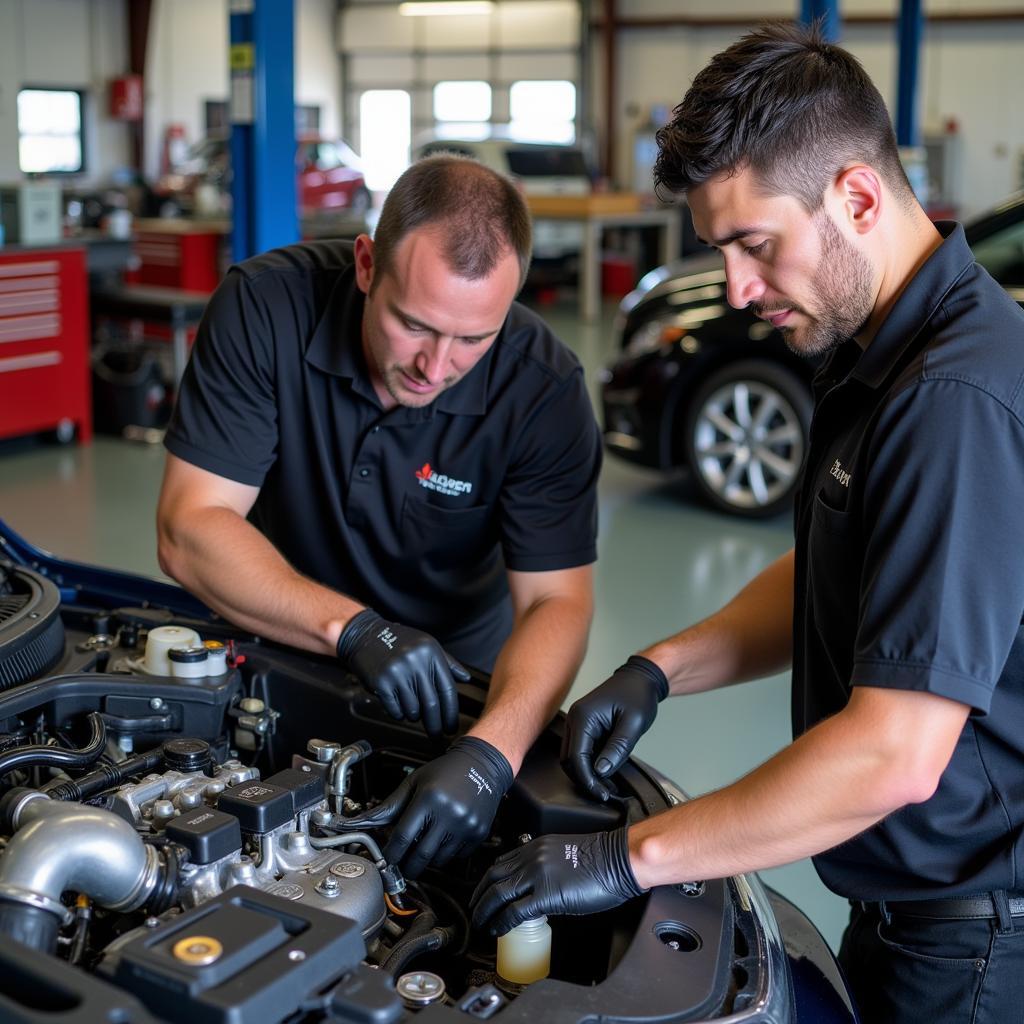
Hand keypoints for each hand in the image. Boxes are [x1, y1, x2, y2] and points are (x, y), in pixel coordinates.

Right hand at [337, 609, 469, 737]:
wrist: (365, 635)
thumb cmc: (398, 641)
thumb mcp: (426, 645)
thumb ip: (447, 663)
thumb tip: (465, 678)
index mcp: (431, 653)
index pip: (447, 689)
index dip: (451, 712)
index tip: (452, 726)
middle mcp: (415, 662)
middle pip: (431, 704)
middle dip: (435, 724)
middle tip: (437, 734)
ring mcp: (398, 672)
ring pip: (413, 709)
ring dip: (414, 716)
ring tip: (411, 710)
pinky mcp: (381, 682)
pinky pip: (395, 709)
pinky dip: (399, 714)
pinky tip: (398, 707)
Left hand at [337, 736, 512, 877]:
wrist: (482, 764)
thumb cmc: (446, 771)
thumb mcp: (414, 782)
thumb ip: (390, 806)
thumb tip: (362, 822)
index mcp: (429, 798)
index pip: (403, 837)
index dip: (391, 853)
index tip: (387, 859)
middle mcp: (449, 813)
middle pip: (421, 856)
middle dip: (407, 866)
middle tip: (402, 863)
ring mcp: (466, 825)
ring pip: (438, 860)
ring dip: (427, 860)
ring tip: (425, 844)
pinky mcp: (478, 833)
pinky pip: (456, 857)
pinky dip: (446, 853)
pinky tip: (444, 837)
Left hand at [471, 827, 644, 935]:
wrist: (618, 860)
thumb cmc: (601, 858)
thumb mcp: (565, 853)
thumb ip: (546, 865)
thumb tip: (537, 885)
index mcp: (536, 846)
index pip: (502, 862)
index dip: (487, 880)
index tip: (483, 892)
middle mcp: (532, 857)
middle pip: (493, 876)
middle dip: (479, 896)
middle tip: (474, 911)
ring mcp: (537, 875)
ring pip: (499, 893)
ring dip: (485, 910)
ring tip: (481, 923)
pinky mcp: (546, 895)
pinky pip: (515, 911)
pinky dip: (502, 921)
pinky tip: (498, 929)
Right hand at [561, 655, 668, 800]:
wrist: (640, 679)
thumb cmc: (638, 695)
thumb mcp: (633, 724)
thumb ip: (617, 748)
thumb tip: (601, 771)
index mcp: (583, 717)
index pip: (576, 757)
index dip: (588, 780)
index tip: (602, 794)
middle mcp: (574, 718)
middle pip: (569, 760)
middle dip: (585, 779)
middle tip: (604, 793)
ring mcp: (577, 721)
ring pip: (572, 756)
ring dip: (586, 772)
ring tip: (606, 785)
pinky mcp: (583, 725)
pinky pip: (580, 749)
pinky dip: (589, 763)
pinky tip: (605, 771)